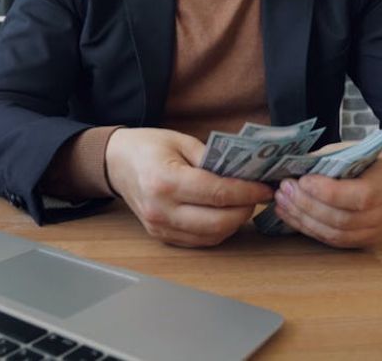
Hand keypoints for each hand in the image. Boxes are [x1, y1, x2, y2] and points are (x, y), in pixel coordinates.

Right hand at [104, 128, 274, 247]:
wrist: (116, 163)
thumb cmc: (148, 147)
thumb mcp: (181, 141)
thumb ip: (212, 158)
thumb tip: (244, 173)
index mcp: (165, 181)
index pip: (217, 193)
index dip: (247, 192)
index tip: (265, 187)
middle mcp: (161, 209)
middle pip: (218, 222)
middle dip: (245, 210)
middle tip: (256, 196)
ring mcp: (160, 227)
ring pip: (211, 236)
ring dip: (234, 223)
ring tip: (243, 204)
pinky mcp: (161, 236)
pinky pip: (199, 241)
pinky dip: (218, 230)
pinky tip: (225, 214)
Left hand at [270, 144, 381, 248]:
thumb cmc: (363, 160)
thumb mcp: (348, 150)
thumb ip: (324, 159)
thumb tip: (291, 167)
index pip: (360, 195)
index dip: (328, 192)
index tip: (303, 181)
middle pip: (345, 219)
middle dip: (309, 205)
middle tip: (285, 191)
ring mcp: (378, 231)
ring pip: (337, 234)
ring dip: (304, 219)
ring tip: (283, 203)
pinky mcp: (364, 241)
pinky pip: (334, 241)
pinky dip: (309, 229)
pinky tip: (292, 215)